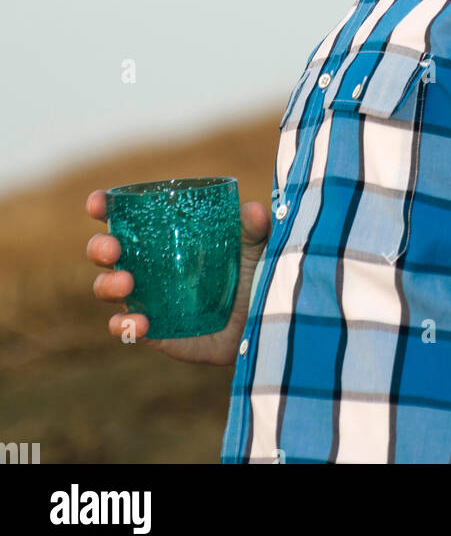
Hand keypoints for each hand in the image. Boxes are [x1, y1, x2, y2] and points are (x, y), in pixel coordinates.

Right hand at [86, 189, 269, 365]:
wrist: (266, 322)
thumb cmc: (254, 274)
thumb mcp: (256, 246)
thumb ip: (255, 227)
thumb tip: (253, 210)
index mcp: (164, 237)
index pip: (125, 218)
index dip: (104, 208)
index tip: (97, 203)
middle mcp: (149, 267)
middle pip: (107, 254)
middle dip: (100, 248)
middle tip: (112, 249)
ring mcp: (149, 300)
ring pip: (109, 290)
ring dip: (108, 285)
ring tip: (126, 283)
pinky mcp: (157, 332)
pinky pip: (129, 330)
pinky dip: (126, 326)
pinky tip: (138, 322)